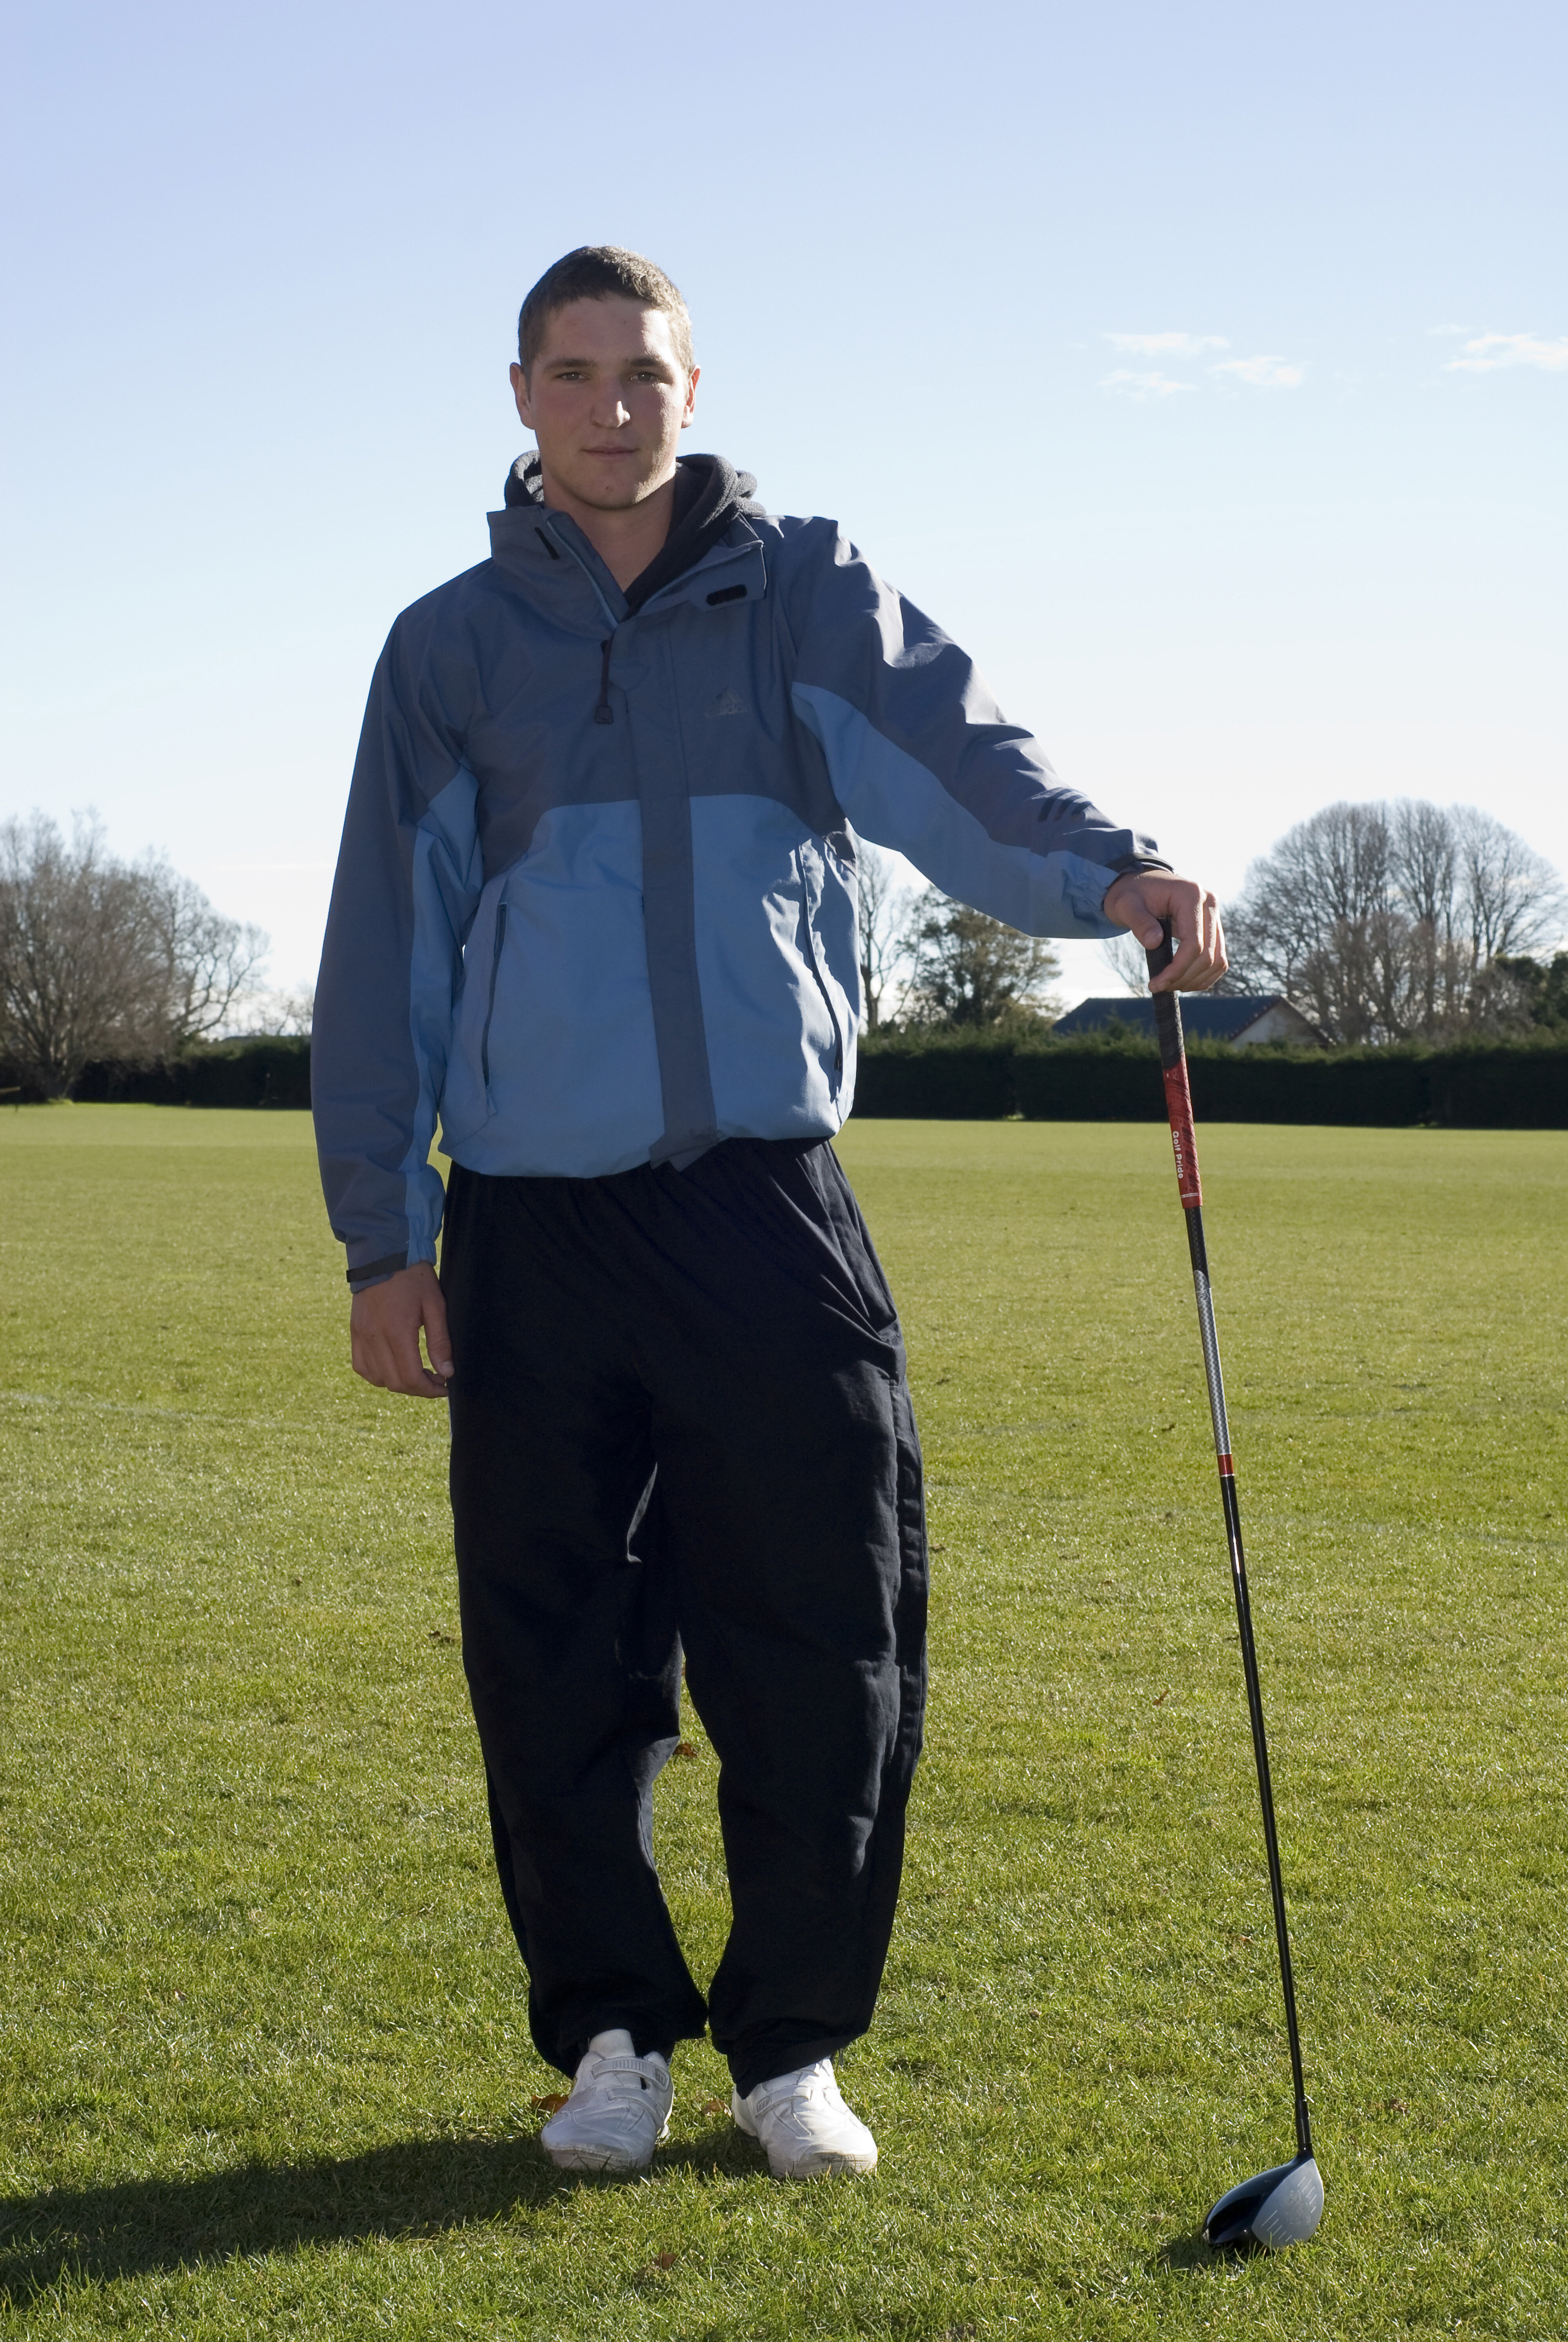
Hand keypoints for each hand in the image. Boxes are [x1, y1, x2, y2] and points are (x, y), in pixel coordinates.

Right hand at [349, 1261, 453, 1396]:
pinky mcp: (354, 1332)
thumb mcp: (435, 1306)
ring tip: (416, 1373)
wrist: (384, 1255)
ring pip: (376, 1379)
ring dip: (398, 1383)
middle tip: (434, 1380)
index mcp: (396, 1332)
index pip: (410, 1377)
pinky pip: (361, 1366)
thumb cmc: (414, 1278)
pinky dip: (377, 1374)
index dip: (429, 1390)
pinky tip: (393, 1367)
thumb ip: (440, 1342)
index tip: (444, 1386)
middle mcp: (374, 1337)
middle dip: (417, 1389)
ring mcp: (361, 1336)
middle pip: (394, 1383)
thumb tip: (446, 1372)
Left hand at [1102, 871, 1227, 992]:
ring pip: (1218, 960)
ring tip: (1170, 985)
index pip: (1194, 943)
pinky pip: (1218, 958)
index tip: (1155, 985)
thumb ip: (1139, 922)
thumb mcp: (1125, 906)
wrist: (1141, 884)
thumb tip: (1154, 942)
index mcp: (1192, 895)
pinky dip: (1203, 975)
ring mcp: (1215, 916)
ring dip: (1196, 980)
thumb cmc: (1131, 894)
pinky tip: (1182, 981)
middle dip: (1184, 978)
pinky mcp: (1214, 928)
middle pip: (1209, 955)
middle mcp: (1210, 904)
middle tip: (1160, 987)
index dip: (1177, 969)